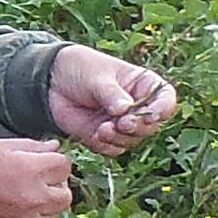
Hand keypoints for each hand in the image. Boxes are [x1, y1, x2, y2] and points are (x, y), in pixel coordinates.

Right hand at [0, 136, 74, 217]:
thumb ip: (28, 147)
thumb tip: (51, 146)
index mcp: (27, 172)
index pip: (64, 166)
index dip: (55, 159)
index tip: (44, 157)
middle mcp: (29, 199)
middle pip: (65, 196)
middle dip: (57, 184)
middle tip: (40, 175)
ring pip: (52, 216)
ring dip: (47, 202)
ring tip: (27, 190)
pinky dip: (28, 216)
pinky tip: (11, 203)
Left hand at [49, 45, 180, 155]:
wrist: (51, 81)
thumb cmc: (80, 68)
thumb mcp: (97, 76)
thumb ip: (111, 94)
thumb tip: (125, 109)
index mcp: (143, 86)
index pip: (165, 99)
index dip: (163, 109)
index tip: (152, 115)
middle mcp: (137, 107)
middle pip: (151, 126)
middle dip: (138, 127)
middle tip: (123, 123)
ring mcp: (122, 124)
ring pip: (133, 140)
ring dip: (120, 138)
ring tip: (103, 128)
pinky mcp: (105, 137)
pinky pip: (114, 149)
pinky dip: (107, 145)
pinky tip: (96, 135)